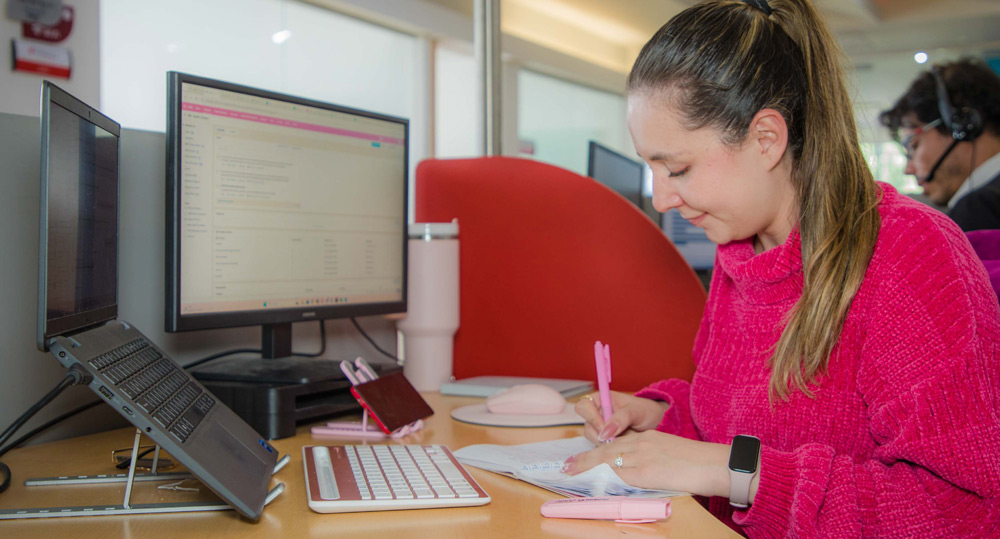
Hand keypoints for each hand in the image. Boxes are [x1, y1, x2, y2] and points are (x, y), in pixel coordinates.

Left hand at [562, 430, 730, 497]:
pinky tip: (592, 481)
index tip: (584, 457)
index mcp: (648, 438)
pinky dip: (603, 477)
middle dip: (585, 458)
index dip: (597, 450)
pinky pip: (620, 474)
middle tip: (567, 465)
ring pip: (608, 459)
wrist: (715, 464)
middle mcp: (642, 443)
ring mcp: (643, 455)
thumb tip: (631, 476)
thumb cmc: (698, 464)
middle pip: (607, 449)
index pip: (617, 443)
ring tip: (570, 471)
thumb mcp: (669, 454)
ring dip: (587, 466)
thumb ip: (649, 460)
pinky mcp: (646, 470)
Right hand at [575, 391, 668, 443]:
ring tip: (626, 440)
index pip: (583, 406)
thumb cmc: (646, 411)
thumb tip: (605, 432)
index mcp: (601, 400)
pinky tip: (624, 447)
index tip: (603, 428)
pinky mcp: (605, 441)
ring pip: (593, 440)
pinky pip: (602, 448)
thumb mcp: (636, 411)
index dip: (591, 417)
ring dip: (608, 444)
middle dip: (600, 435)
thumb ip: (621, 418)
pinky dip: (612, 450)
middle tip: (616, 439)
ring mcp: (600, 429)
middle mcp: (597, 414)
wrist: (656, 422)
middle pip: (587, 426)